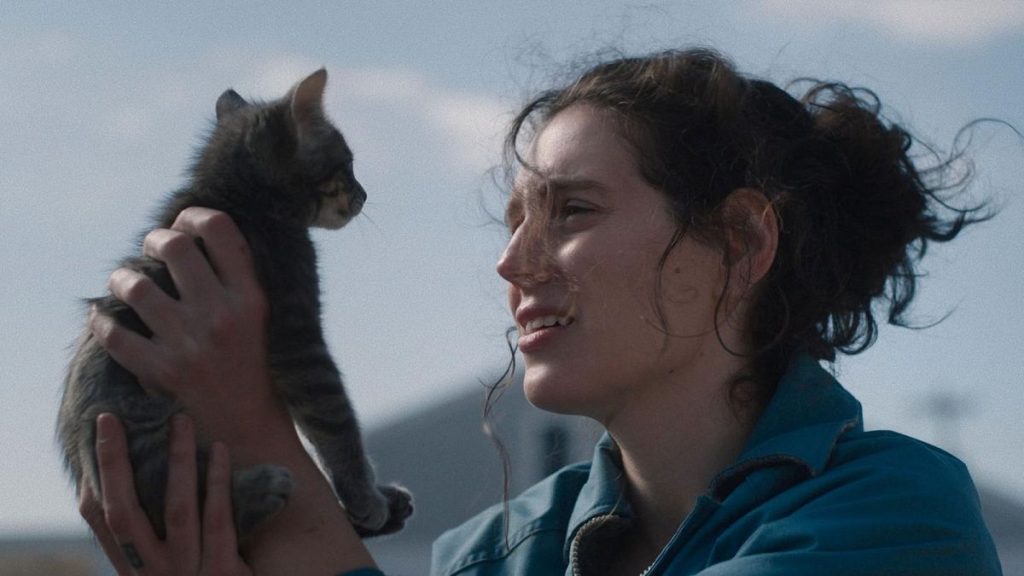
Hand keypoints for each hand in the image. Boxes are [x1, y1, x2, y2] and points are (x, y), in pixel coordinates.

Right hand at [80, 413, 251, 575]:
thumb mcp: (168, 566)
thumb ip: (153, 535)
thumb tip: (131, 479)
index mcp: (134, 569)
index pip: (101, 520)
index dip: (98, 475)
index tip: (103, 430)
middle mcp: (151, 572)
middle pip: (124, 512)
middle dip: (116, 463)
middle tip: (114, 418)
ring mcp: (186, 573)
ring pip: (176, 508)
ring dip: (178, 461)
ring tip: (181, 421)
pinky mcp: (223, 573)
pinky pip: (218, 520)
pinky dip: (218, 483)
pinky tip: (219, 451)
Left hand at [90, 207, 279, 443]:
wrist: (248, 430)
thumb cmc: (251, 367)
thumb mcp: (259, 319)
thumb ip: (234, 280)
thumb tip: (189, 232)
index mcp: (250, 297)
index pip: (219, 229)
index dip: (193, 215)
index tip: (183, 224)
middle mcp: (221, 315)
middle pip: (174, 247)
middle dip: (154, 240)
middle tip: (151, 251)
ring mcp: (189, 344)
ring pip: (135, 287)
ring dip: (122, 280)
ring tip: (125, 284)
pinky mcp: (162, 373)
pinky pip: (114, 334)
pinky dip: (102, 322)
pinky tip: (105, 320)